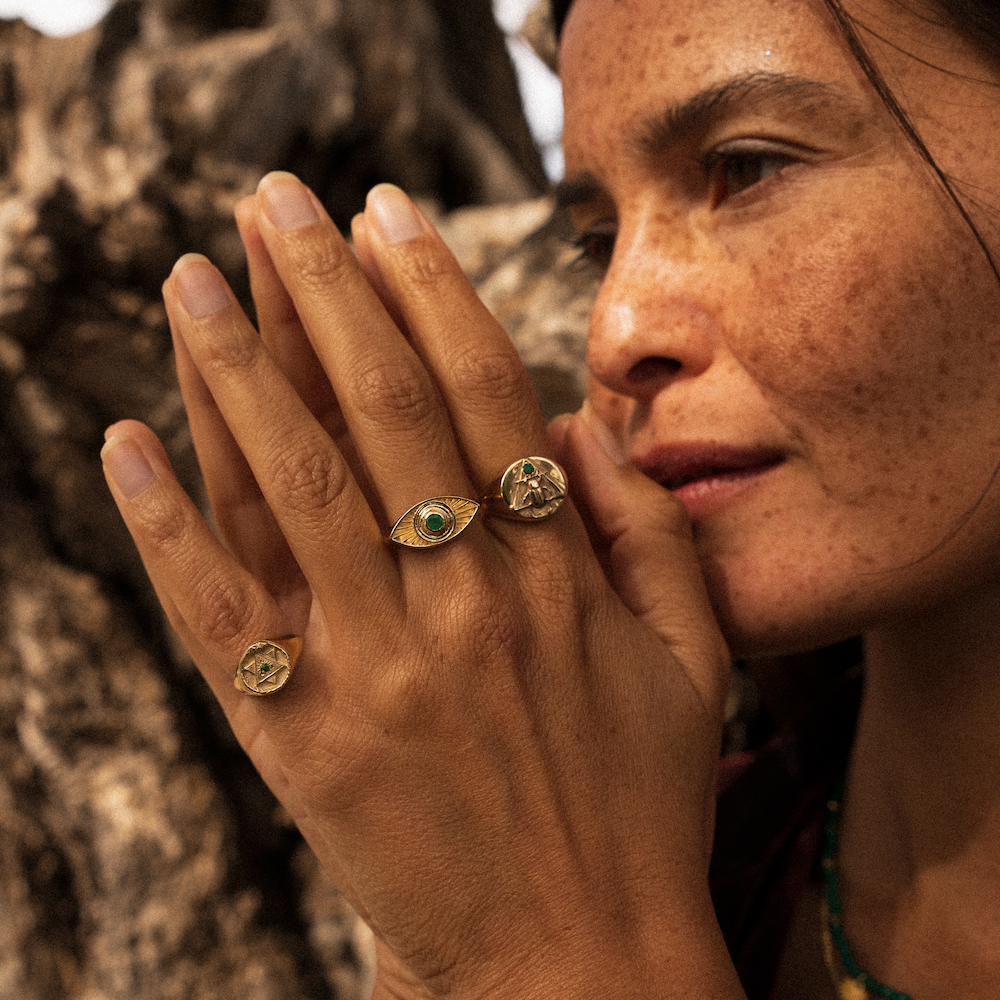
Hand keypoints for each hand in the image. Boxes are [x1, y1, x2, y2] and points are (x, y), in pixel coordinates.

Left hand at [101, 172, 741, 998]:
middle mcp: (460, 605)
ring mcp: (374, 674)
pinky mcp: (303, 745)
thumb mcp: (691, 660)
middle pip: (378, 411)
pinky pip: (220, 617)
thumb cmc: (642, 804)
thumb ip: (649, 533)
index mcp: (554, 578)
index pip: (482, 392)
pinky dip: (165, 527)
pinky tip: (123, 442)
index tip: (386, 210)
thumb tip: (586, 426)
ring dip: (233, 372)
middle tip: (276, 199)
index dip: (430, 289)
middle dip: (324, 288)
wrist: (575, 961)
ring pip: (291, 489)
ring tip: (194, 278)